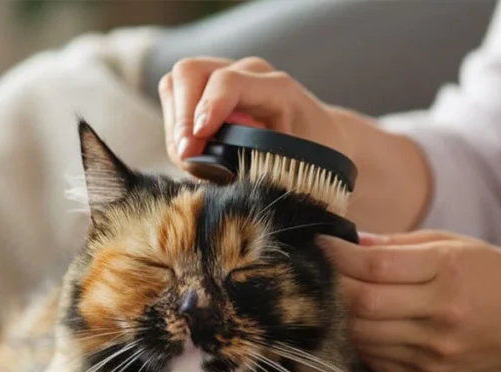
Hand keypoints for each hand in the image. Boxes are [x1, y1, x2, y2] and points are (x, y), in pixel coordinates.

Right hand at [157, 56, 348, 168]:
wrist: (324, 140)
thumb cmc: (314, 158)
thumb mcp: (296, 165)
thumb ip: (262, 164)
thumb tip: (218, 169)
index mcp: (278, 89)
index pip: (228, 82)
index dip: (207, 110)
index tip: (194, 146)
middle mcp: (249, 73)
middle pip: (190, 72)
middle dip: (181, 119)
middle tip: (187, 158)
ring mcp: (227, 75)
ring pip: (176, 83)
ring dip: (175, 124)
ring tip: (191, 158)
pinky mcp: (210, 89)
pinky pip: (176, 97)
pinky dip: (176, 126)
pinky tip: (193, 151)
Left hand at [319, 230, 500, 371]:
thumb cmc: (499, 277)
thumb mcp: (457, 245)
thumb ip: (397, 246)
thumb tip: (345, 243)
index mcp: (449, 271)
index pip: (373, 266)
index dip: (335, 255)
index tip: (316, 243)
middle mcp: (442, 315)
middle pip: (360, 305)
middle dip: (329, 287)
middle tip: (314, 273)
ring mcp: (435, 354)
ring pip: (361, 336)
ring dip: (339, 316)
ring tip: (331, 297)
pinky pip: (376, 360)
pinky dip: (360, 341)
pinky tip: (361, 324)